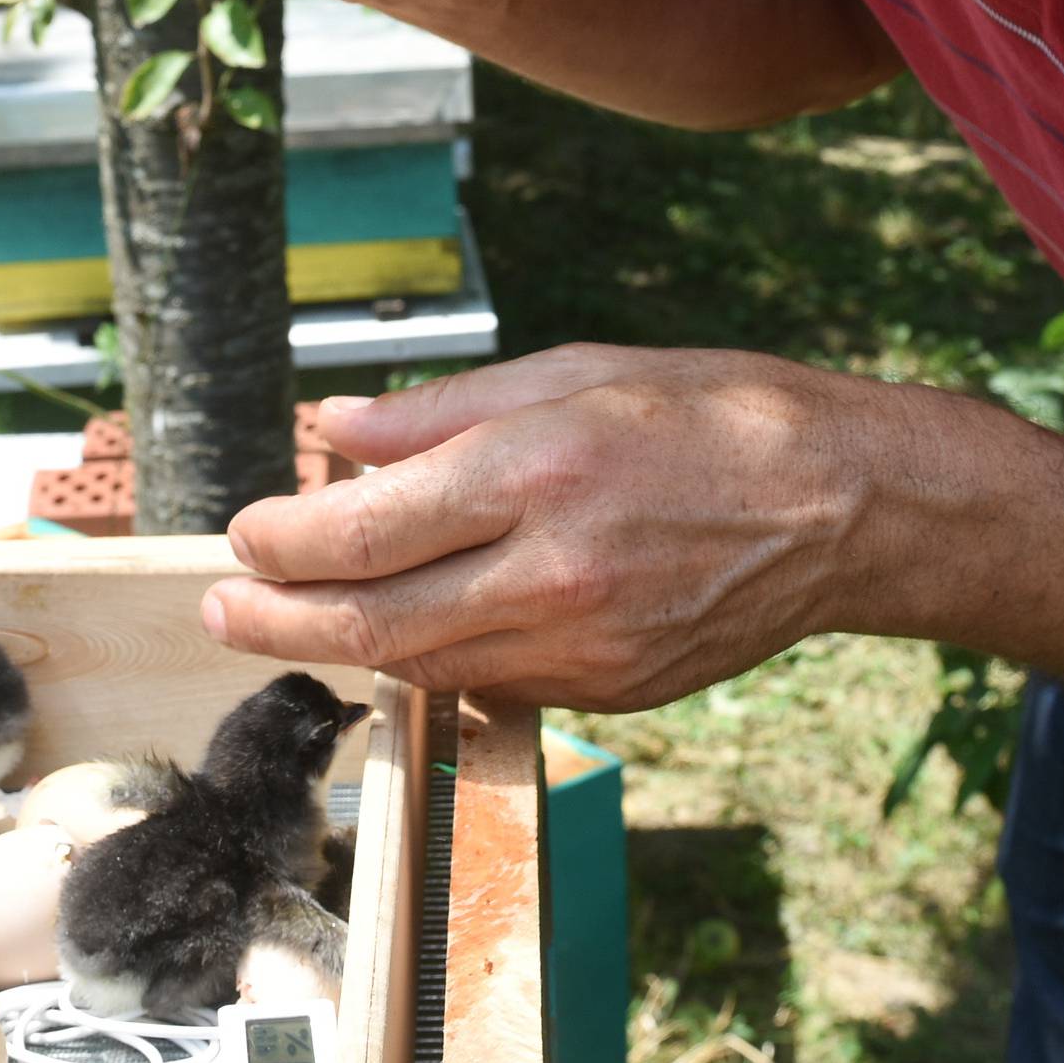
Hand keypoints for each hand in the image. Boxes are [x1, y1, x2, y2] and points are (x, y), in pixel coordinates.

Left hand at [201, 345, 907, 708]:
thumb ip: (445, 412)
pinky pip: (492, 684)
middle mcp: (555, 568)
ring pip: (423, 667)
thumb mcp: (576, 372)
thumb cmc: (713, 414)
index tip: (245, 532)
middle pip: (373, 622)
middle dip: (277, 621)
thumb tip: (334, 429)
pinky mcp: (611, 690)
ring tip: (291, 622)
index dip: (285, 540)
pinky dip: (434, 660)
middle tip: (219, 611)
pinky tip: (407, 631)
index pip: (368, 528)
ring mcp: (585, 644)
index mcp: (541, 470)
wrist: (844, 507)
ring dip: (343, 649)